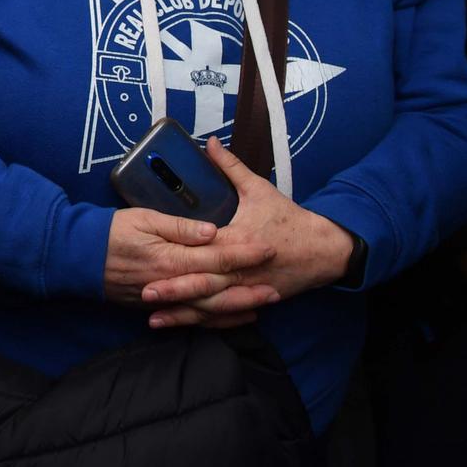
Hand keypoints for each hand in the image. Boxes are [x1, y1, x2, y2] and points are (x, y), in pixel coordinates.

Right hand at [104, 205, 276, 320]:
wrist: (78, 257)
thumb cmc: (111, 231)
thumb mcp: (144, 218)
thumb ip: (180, 226)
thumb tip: (212, 231)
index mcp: (172, 258)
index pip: (218, 257)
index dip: (245, 254)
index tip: (268, 249)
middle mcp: (173, 283)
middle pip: (220, 288)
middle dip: (250, 288)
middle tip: (278, 288)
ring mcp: (166, 299)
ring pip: (210, 308)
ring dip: (238, 307)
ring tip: (263, 305)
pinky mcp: (158, 306)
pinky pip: (193, 318)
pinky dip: (216, 320)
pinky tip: (233, 317)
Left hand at [141, 139, 353, 326]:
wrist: (324, 249)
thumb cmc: (288, 218)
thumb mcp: (259, 189)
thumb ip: (230, 167)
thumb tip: (208, 143)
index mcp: (238, 241)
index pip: (204, 252)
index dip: (178, 259)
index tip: (151, 262)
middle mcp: (241, 270)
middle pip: (203, 285)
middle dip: (173, 292)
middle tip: (143, 294)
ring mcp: (247, 290)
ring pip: (210, 307)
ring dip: (183, 314)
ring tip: (153, 319)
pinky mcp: (252, 300)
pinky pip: (224, 315)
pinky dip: (203, 321)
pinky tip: (181, 324)